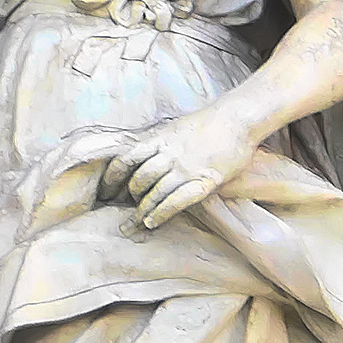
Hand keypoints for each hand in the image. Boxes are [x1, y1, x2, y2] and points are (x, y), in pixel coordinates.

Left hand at [101, 97, 260, 229]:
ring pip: (155, 193)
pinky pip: (177, 201)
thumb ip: (160, 143)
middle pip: (139, 180)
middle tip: (123, 211)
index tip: (105, 191)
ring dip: (142, 211)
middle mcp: (168, 154)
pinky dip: (161, 213)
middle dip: (128, 198)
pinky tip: (153, 222)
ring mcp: (186, 168)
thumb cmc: (209, 123)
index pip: (126, 159)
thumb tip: (144, 157)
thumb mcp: (176, 127)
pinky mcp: (205, 180)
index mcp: (159, 139)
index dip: (112, 177)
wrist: (237, 118)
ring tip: (135, 224)